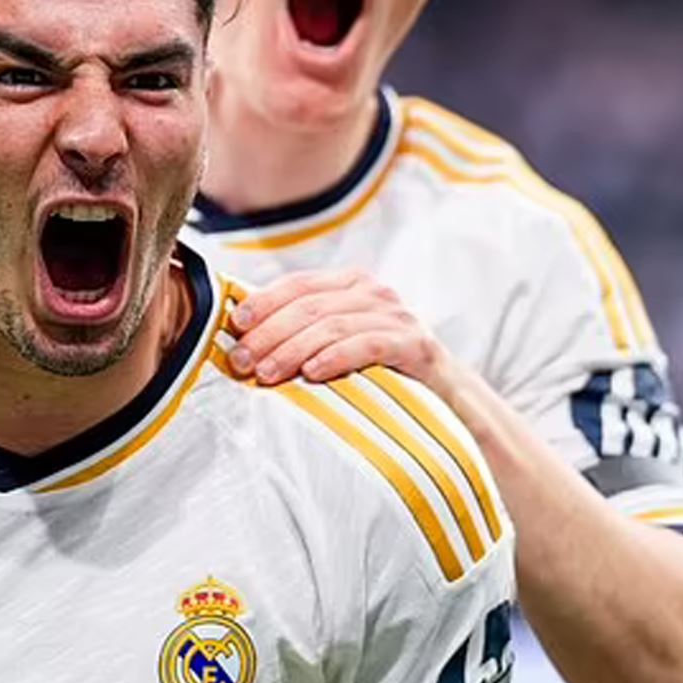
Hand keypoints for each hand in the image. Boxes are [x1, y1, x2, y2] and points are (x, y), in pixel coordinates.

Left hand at [227, 269, 448, 388]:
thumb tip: (241, 338)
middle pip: (309, 306)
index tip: (235, 326)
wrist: (447, 398)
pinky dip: (336, 357)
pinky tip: (312, 373)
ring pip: (332, 325)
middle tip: (241, 362)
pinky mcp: (415, 345)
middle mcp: (372, 293)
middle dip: (269, 334)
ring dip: (292, 349)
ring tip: (266, 374)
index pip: (297, 284)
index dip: (263, 302)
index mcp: (349, 284)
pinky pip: (368, 346)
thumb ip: (300, 332)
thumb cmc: (379, 371)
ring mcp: (396, 316)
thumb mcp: (337, 342)